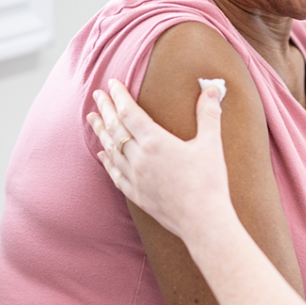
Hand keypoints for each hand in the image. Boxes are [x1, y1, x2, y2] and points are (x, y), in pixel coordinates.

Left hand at [87, 79, 235, 241]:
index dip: (120, 97)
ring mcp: (135, 178)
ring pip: (111, 150)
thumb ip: (209, 114)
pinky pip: (115, 174)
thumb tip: (213, 89)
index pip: (131, 113)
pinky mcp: (137, 194)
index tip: (113, 84)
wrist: (203, 221)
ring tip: (92, 118)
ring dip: (101, 132)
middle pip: (116, 129)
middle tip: (97, 95)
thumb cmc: (209, 182)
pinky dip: (106, 161)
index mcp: (156, 142)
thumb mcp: (211, 144)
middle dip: (106, 109)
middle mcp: (140, 158)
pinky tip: (102, 154)